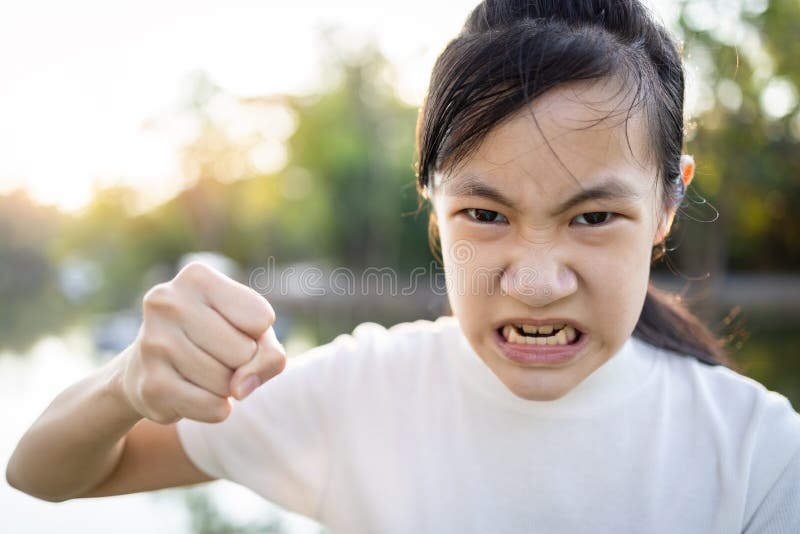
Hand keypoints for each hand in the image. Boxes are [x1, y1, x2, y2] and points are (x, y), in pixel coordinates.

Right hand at [118, 261, 285, 423]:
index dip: (256, 334)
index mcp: (196, 277)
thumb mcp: (252, 333)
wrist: (148, 369)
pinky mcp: (150, 384)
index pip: (261, 318)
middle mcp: (168, 302)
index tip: (231, 329)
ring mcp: (154, 343)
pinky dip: (214, 407)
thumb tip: (239, 390)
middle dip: (241, 363)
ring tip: (200, 372)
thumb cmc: (214, 341)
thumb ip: (269, 354)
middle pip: (245, 352)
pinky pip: (213, 408)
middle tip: (214, 355)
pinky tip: (190, 392)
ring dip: (225, 387)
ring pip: (228, 383)